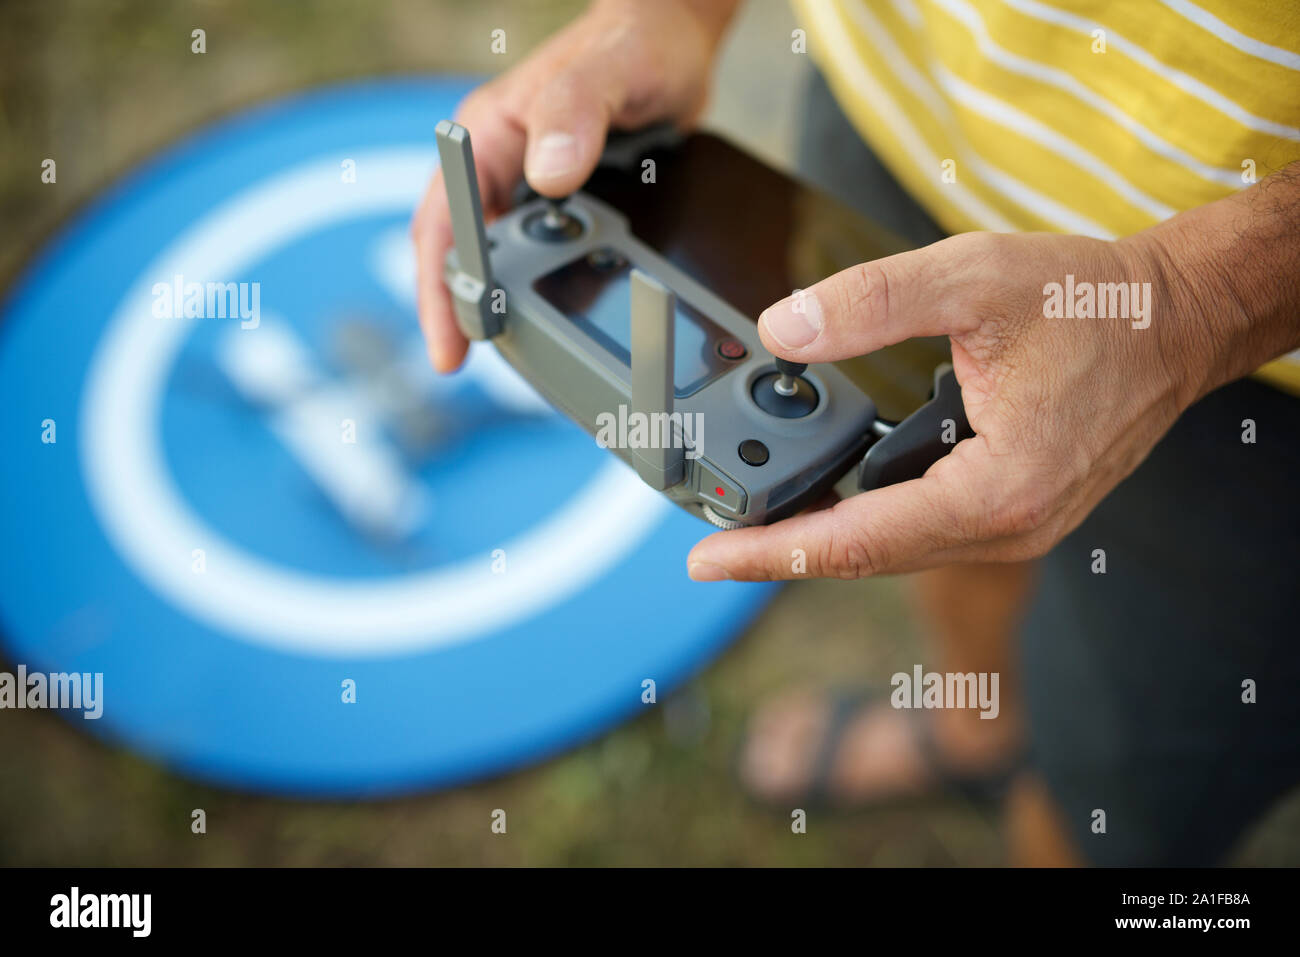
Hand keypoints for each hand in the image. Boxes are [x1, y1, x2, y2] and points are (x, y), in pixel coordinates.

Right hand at [411, 0, 736, 371]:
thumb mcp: (604, 73)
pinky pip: (545, 255)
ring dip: (501, 303)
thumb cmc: (632, 44)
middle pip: (461, 252)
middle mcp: (502, 166)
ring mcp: (532, 188)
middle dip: (457, 309)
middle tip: (461, 361)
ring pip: (502, 259)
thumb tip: (550, 175)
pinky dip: (546, 289)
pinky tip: (563, 319)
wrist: (672, 44)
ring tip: (514, 354)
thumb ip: (576, 113)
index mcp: (489, 135)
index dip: (440, 287)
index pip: (444, 222)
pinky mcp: (567, 203)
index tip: (448, 340)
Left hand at [686, 229, 1223, 580]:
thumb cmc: (1090, 303)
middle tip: (709, 542)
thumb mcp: (973, 279)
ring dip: (823, 538)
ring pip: (894, 549)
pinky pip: (924, 531)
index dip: (772, 552)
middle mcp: (1007, 527)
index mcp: (995, 490)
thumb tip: (784, 328)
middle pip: (867, 557)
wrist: (1173, 321)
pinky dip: (868, 520)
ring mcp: (1015, 528)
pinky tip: (828, 500)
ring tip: (752, 522)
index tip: (706, 560)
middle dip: (783, 549)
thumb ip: (872, 300)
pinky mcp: (1016, 512)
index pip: (857, 540)